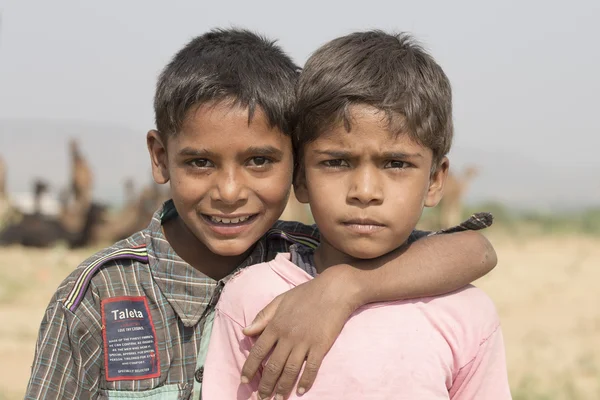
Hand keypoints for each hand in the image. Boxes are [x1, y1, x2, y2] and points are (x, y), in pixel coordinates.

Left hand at [241, 265, 362, 398]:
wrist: (334, 290)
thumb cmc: (306, 293)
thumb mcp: (280, 300)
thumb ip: (263, 316)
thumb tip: (246, 332)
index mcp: (275, 325)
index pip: (257, 351)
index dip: (250, 368)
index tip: (244, 381)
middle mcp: (288, 336)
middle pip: (273, 366)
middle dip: (265, 385)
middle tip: (261, 398)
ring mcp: (305, 342)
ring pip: (290, 371)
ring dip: (282, 388)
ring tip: (277, 399)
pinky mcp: (320, 346)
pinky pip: (311, 368)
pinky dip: (306, 381)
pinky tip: (301, 391)